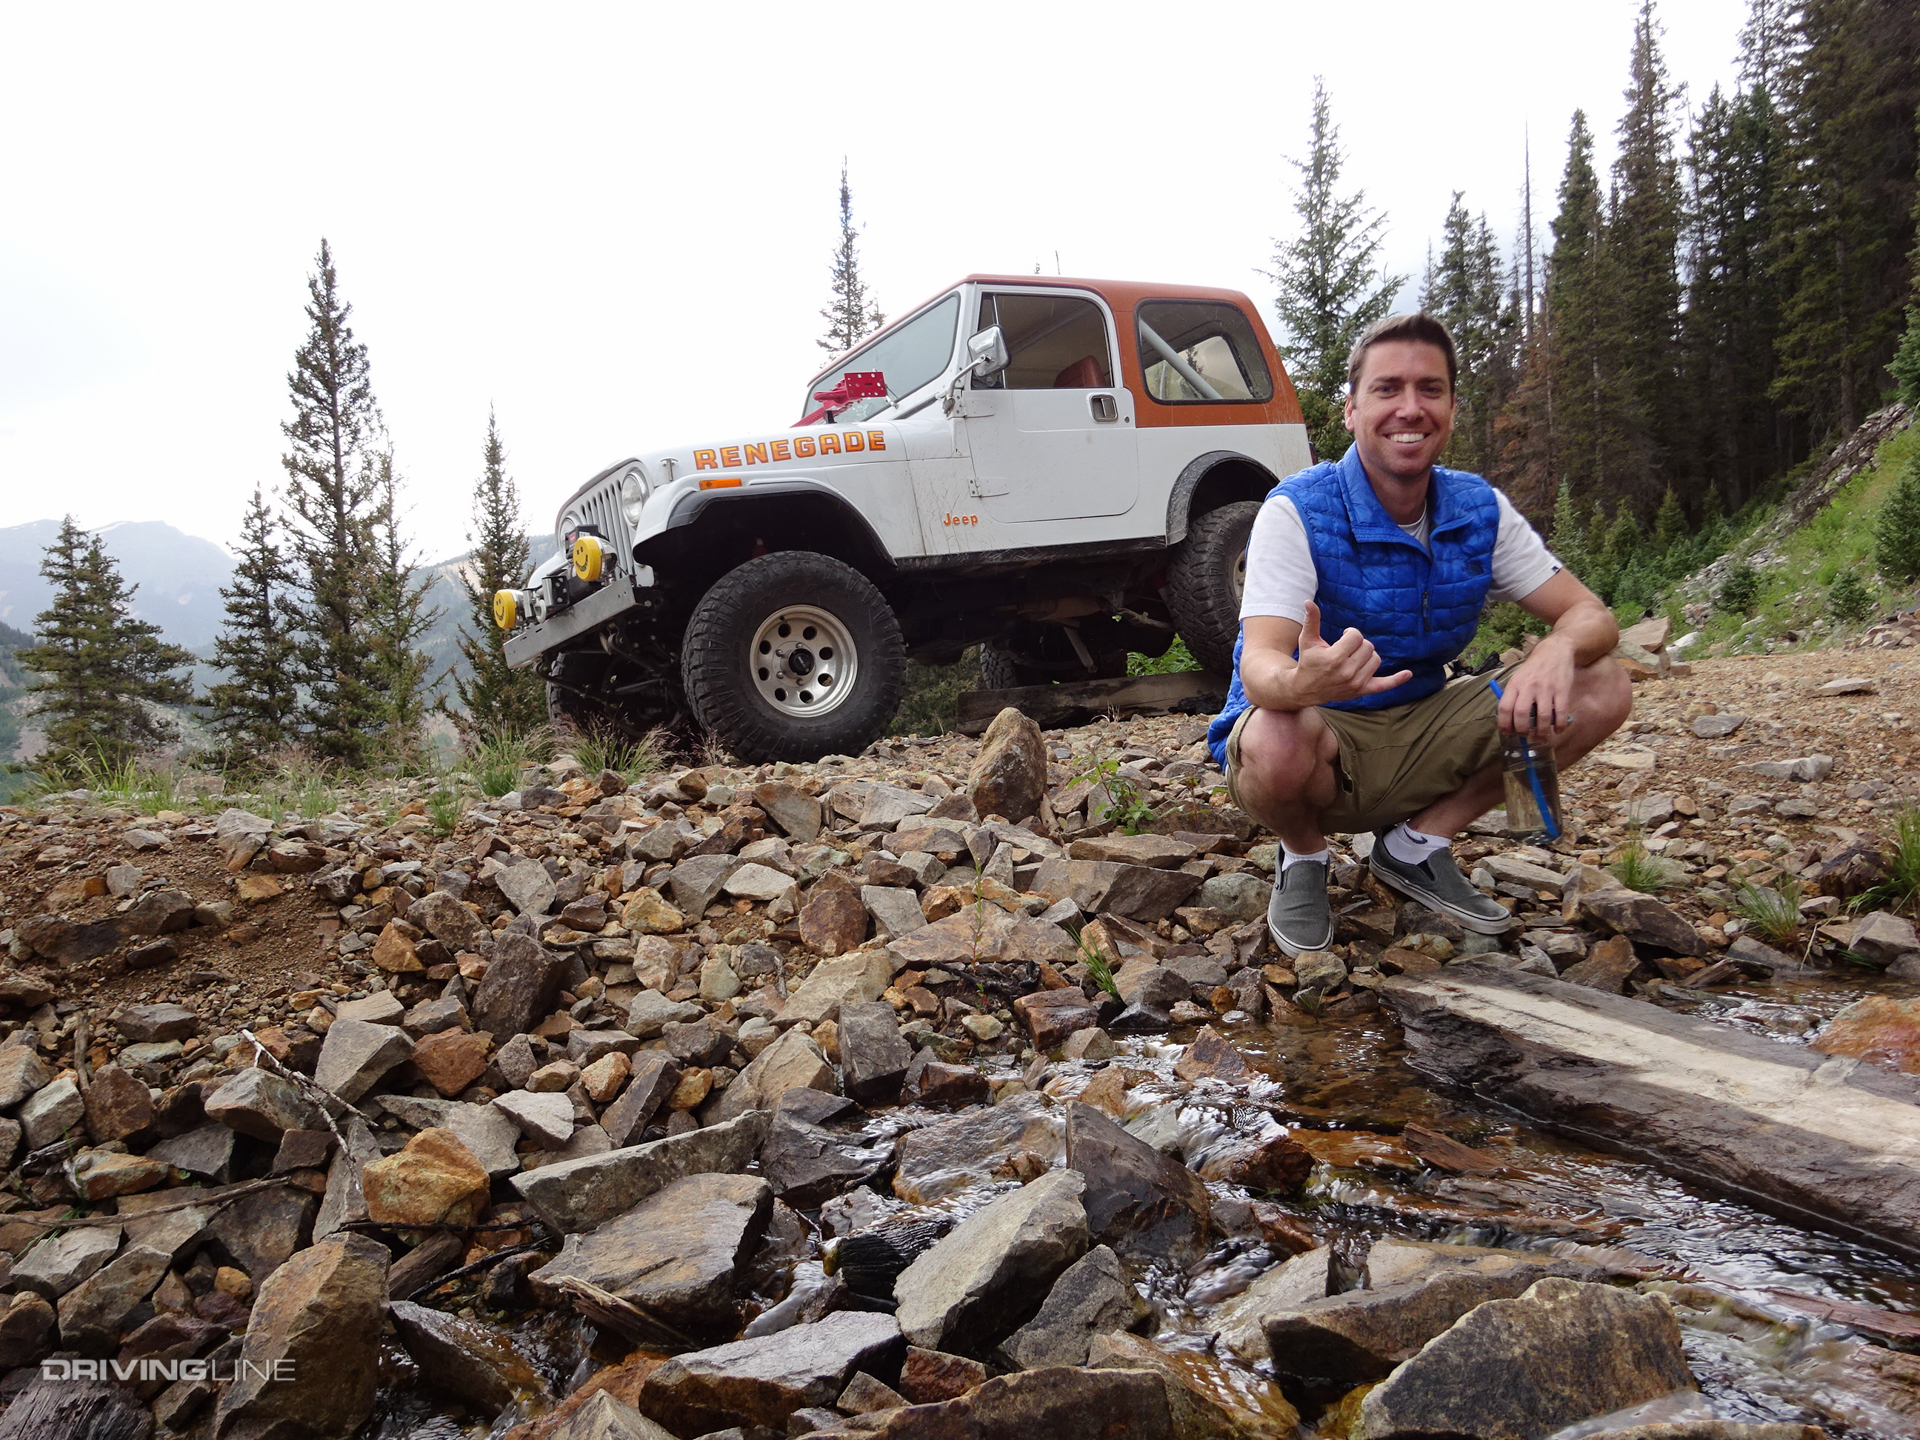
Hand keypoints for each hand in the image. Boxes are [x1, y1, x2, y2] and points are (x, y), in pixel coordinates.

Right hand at [1288, 601, 1411, 707]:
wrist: (1304, 689)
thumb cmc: (1307, 661)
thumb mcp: (1307, 640)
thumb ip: (1311, 621)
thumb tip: (1308, 602)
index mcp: (1334, 658)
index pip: (1357, 637)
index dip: (1350, 633)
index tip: (1342, 637)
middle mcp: (1347, 672)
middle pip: (1368, 647)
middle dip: (1358, 644)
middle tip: (1346, 648)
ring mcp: (1355, 683)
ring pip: (1375, 659)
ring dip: (1367, 655)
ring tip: (1354, 657)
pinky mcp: (1361, 691)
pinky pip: (1383, 685)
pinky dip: (1396, 680)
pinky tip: (1408, 674)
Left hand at [1498, 637, 1576, 739]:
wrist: (1555, 652)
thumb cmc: (1533, 669)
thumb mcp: (1518, 678)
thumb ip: (1513, 696)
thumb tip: (1509, 720)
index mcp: (1514, 685)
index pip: (1504, 707)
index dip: (1504, 724)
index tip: (1507, 733)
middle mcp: (1528, 687)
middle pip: (1521, 714)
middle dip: (1522, 731)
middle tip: (1525, 736)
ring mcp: (1546, 689)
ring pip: (1542, 717)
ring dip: (1542, 732)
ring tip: (1541, 738)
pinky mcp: (1562, 691)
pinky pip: (1560, 713)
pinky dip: (1559, 725)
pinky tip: (1558, 730)